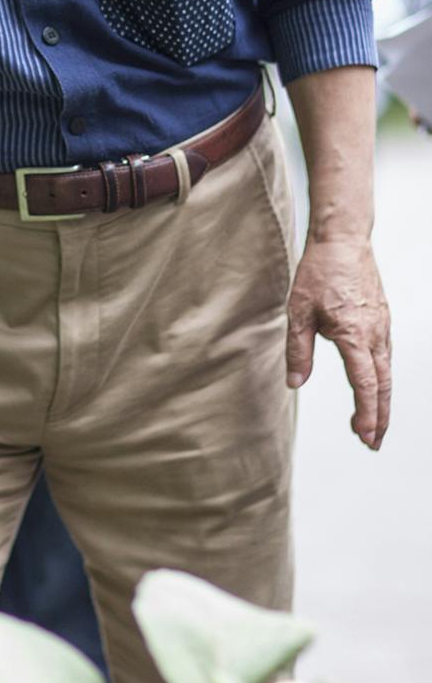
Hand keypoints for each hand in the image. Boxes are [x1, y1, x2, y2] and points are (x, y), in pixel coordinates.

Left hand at [285, 235, 390, 449]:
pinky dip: (382, 377)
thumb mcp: (299, 311)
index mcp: (354, 334)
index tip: (365, 436)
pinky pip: (385, 355)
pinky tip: (374, 386)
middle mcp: (375, 333)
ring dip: (382, 400)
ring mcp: (382, 325)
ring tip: (373, 424)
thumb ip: (298, 350)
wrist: (343, 239)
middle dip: (380, 417)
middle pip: (383, 385)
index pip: (365, 383)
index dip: (366, 413)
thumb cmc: (319, 272)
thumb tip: (295, 382)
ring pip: (387, 372)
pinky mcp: (382, 318)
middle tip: (373, 443)